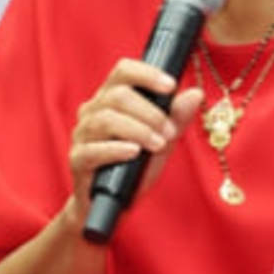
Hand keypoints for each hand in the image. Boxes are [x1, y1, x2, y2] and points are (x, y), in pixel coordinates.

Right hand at [66, 58, 204, 223]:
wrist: (113, 203)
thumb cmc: (136, 165)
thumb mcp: (163, 139)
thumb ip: (177, 117)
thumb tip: (196, 94)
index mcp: (111, 97)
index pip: (123, 70)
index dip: (147, 74)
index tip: (171, 86)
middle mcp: (93, 110)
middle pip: (117, 95)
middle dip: (149, 112)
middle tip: (169, 131)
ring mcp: (82, 134)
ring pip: (105, 119)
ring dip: (138, 130)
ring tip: (158, 143)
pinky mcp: (77, 160)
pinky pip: (92, 149)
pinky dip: (116, 149)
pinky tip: (134, 153)